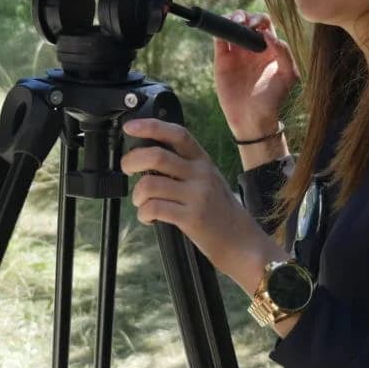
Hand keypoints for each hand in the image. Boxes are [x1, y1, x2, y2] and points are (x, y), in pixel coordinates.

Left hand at [121, 118, 283, 293]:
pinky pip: (154, 208)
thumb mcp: (208, 178)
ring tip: (142, 202)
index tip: (130, 127)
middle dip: (132, 160)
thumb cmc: (219, 210)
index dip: (151, 127)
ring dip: (137, 195)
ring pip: (150, 184)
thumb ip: (184, 165)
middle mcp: (201, 174)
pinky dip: (143, 214)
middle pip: (157, 156)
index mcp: (203, 160)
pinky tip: (149, 217)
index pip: (177, 134)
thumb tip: (147, 155)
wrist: (241, 241)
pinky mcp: (191, 217)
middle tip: (127, 169)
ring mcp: (197, 195)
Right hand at [213, 10, 298, 139]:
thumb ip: (284, 52)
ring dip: (231, 18)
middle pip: (247, 21)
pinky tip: (222, 31)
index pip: (265, 24)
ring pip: (232, 26)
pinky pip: (219, 39)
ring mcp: (236, 53)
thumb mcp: (288, 76)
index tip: (257, 29)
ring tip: (233, 23)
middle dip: (245, 16)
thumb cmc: (273, 99)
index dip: (260, 20)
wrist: (252, 119)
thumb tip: (268, 34)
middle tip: (243, 23)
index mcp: (270, 49)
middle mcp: (253, 48)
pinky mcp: (222, 60)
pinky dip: (219, 30)